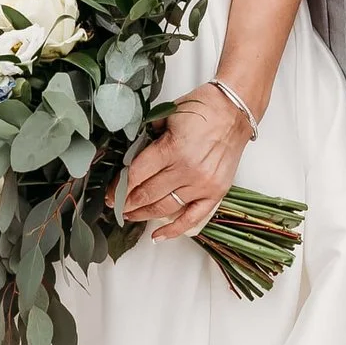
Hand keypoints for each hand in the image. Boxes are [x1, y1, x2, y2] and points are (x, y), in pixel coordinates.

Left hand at [118, 84, 250, 240]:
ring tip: (130, 215)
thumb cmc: (203, 108)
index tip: (110, 193)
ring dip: (143, 214)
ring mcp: (202, 184)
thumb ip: (149, 137)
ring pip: (165, 208)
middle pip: (147, 194)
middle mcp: (187, 170)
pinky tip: (157, 236)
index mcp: (172, 149)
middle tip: (115, 206)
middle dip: (127, 202)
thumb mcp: (168, 115)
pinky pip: (192, 218)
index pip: (136, 175)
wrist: (236, 111)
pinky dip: (174, 230)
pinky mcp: (215, 192)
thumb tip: (130, 156)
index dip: (119, 187)